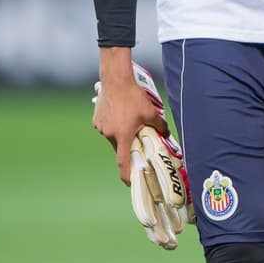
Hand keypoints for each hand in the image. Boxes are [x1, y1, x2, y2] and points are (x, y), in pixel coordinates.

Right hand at [92, 48, 169, 184]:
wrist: (115, 79)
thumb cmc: (133, 96)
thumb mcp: (150, 112)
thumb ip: (160, 126)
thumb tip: (167, 134)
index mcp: (122, 136)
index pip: (123, 162)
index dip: (126, 175)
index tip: (130, 183)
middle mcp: (109, 134)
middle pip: (119, 148)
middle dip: (127, 147)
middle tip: (136, 141)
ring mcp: (101, 127)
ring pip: (112, 137)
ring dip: (120, 135)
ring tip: (128, 121)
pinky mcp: (96, 119)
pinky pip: (106, 127)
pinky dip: (113, 126)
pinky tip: (119, 114)